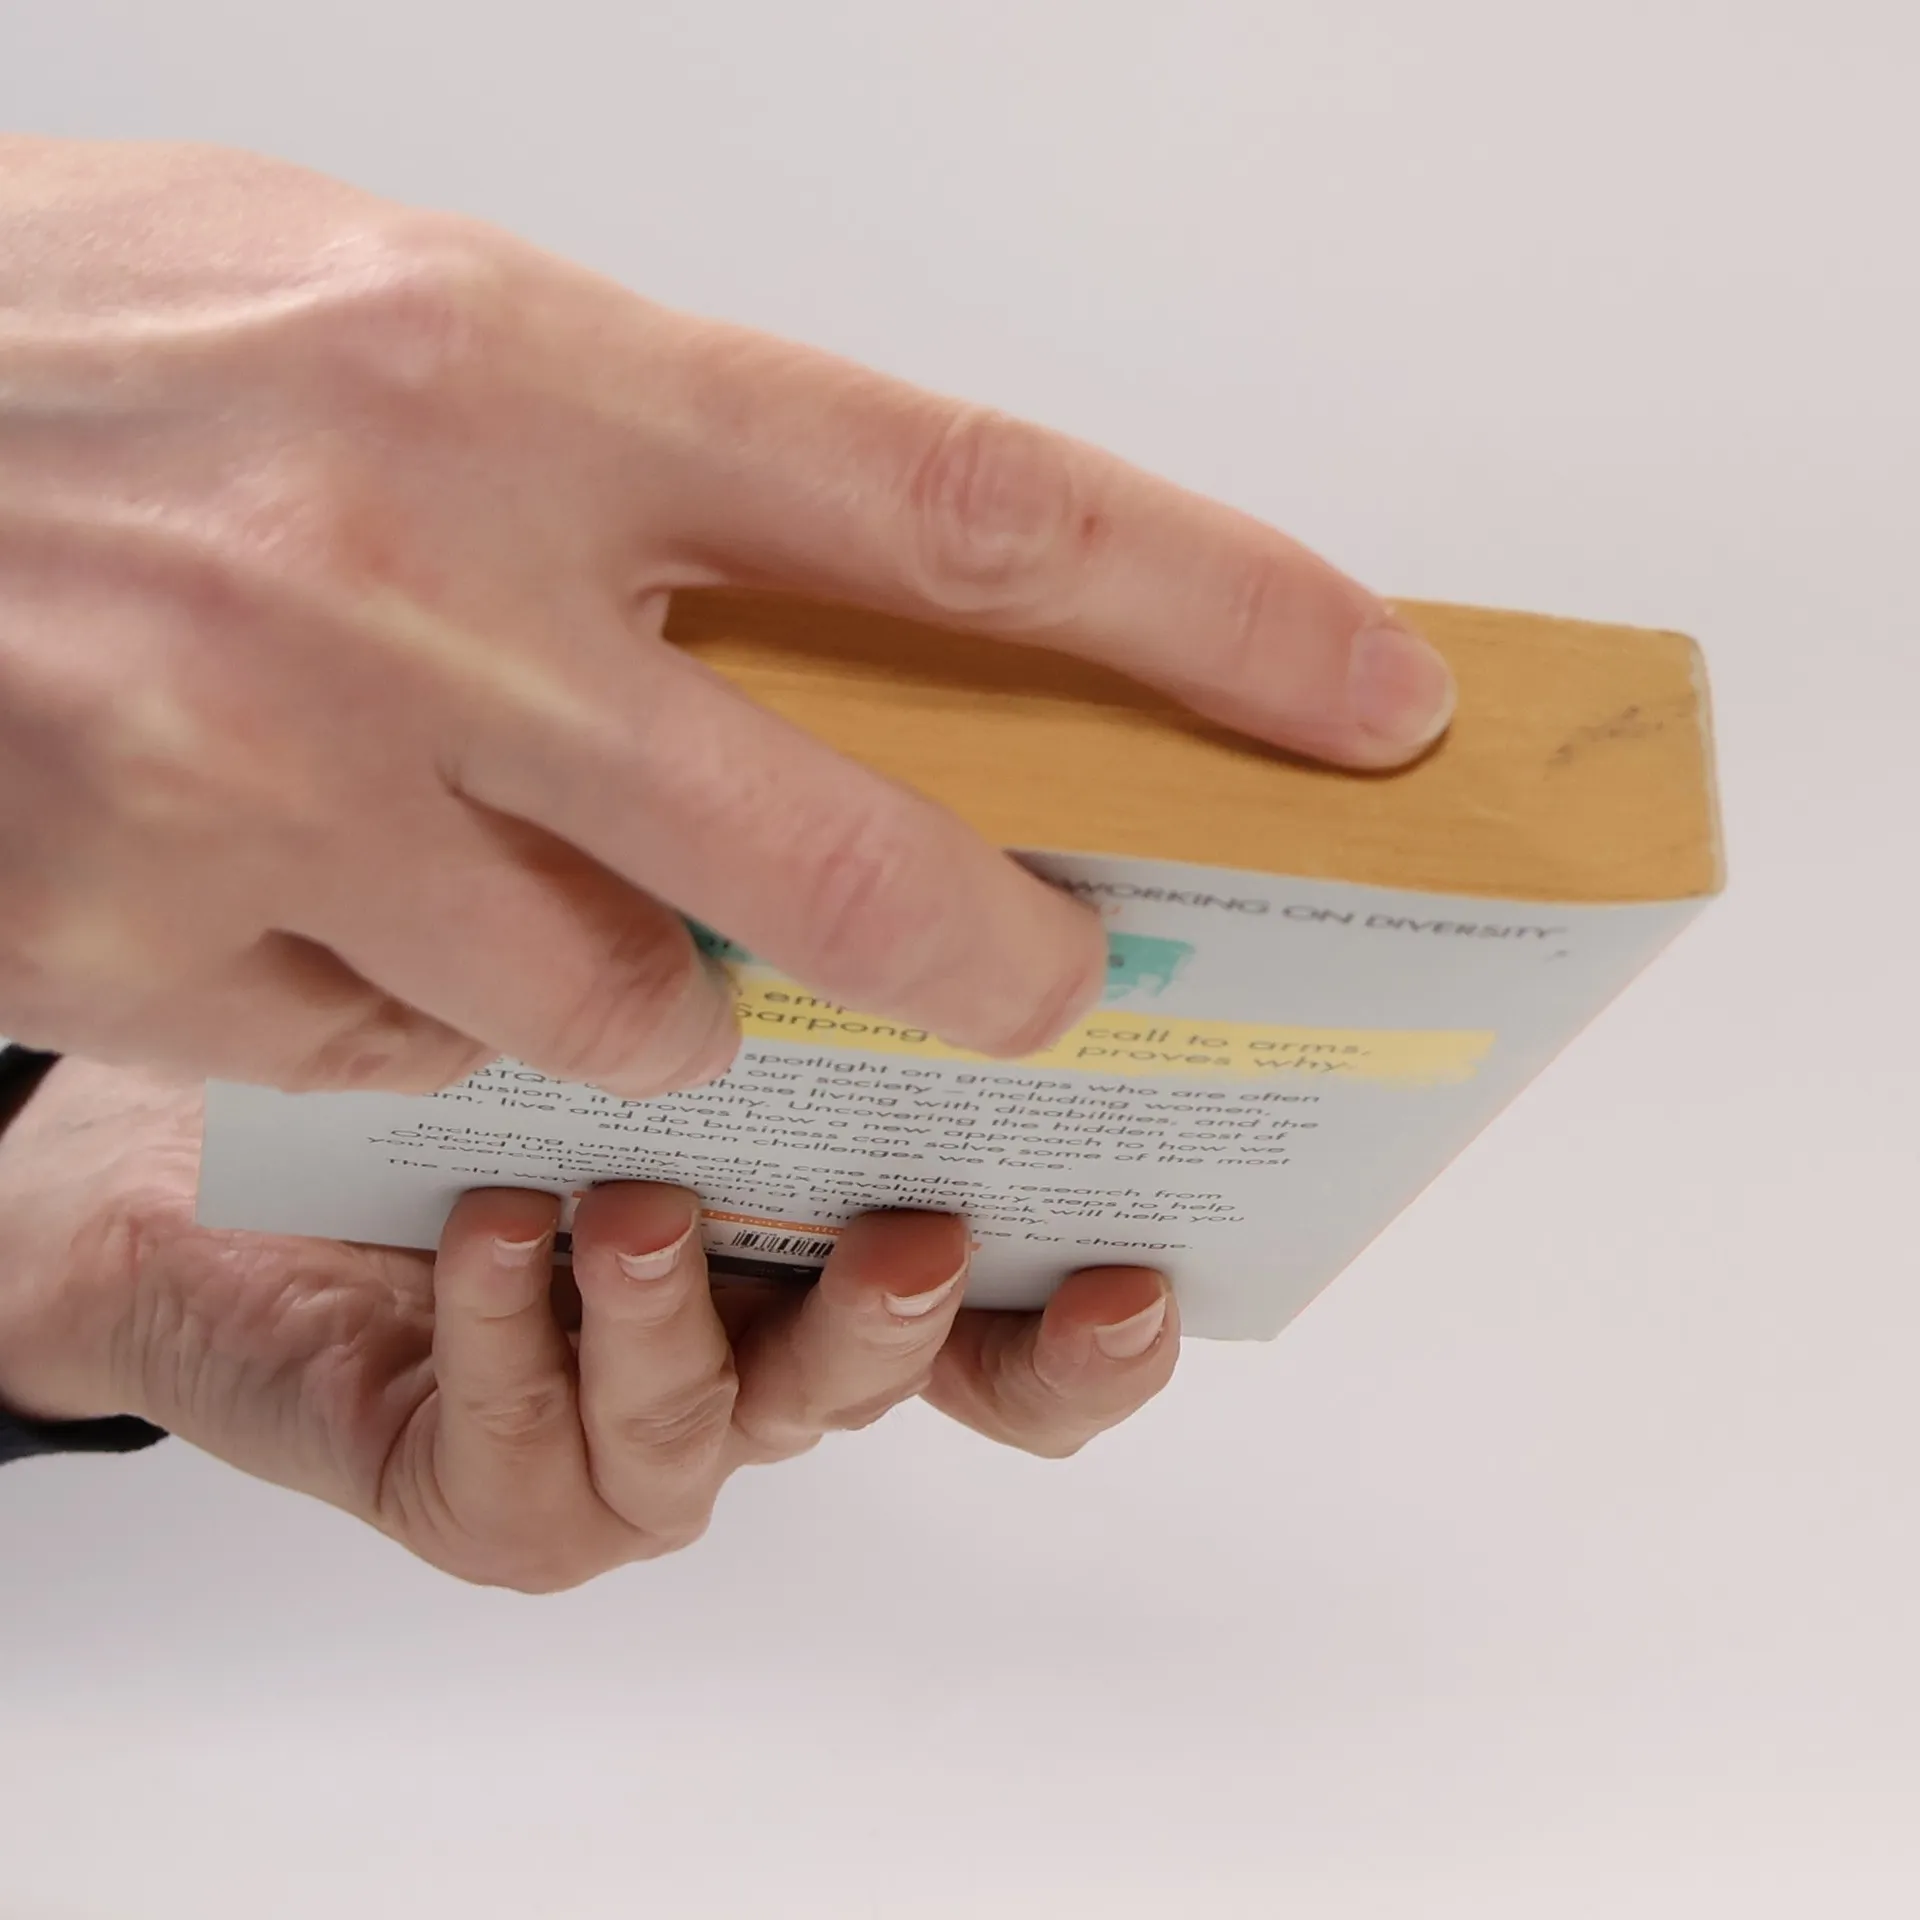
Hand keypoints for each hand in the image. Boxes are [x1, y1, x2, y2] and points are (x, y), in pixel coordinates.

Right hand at [0, 137, 1453, 1096]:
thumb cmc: (94, 347)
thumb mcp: (398, 317)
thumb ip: (642, 470)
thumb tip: (872, 613)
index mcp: (524, 367)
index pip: (974, 508)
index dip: (1216, 612)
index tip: (1370, 694)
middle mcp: (425, 589)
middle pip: (854, 859)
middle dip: (998, 956)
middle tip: (1052, 976)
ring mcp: (288, 792)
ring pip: (628, 1013)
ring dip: (651, 992)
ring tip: (542, 883)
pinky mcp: (167, 951)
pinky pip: (420, 1058)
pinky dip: (436, 1016)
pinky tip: (330, 901)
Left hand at [0, 1060, 1178, 1586]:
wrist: (207, 1157)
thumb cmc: (439, 1046)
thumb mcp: (615, 967)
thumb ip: (756, 948)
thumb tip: (891, 826)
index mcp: (817, 1241)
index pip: (997, 1317)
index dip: (1081, 1326)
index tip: (1141, 1272)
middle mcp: (752, 1347)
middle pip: (890, 1386)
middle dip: (911, 1324)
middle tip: (910, 1236)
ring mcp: (628, 1437)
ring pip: (715, 1435)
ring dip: (686, 1326)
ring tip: (640, 1215)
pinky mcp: (494, 1495)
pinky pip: (532, 1458)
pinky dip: (514, 1339)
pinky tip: (490, 1233)